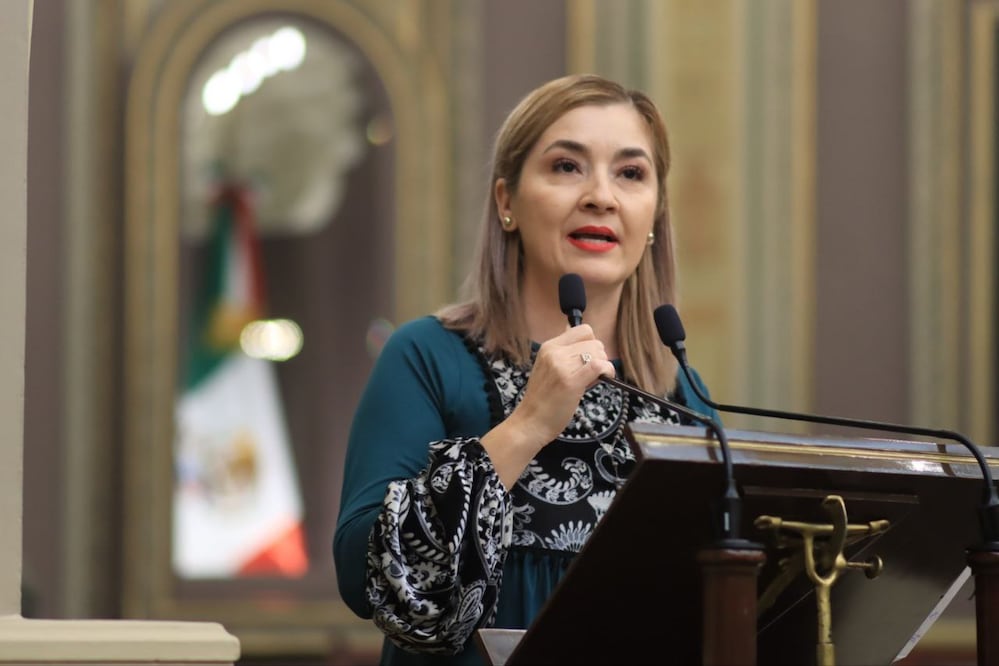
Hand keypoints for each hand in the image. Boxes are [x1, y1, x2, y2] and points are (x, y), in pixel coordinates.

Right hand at [509, 324, 615, 444]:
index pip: (583, 330)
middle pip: (594, 341)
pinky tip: (603, 380)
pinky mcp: (571, 381)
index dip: (591, 343)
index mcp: (548, 346)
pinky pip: (599, 366)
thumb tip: (592, 347)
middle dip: (599, 356)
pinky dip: (607, 371)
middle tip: (590, 373)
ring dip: (603, 365)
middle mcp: (554, 352)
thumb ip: (566, 356)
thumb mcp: (548, 368)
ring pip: (599, 353)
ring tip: (592, 380)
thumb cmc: (542, 400)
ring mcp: (562, 366)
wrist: (530, 422)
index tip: (588, 358)